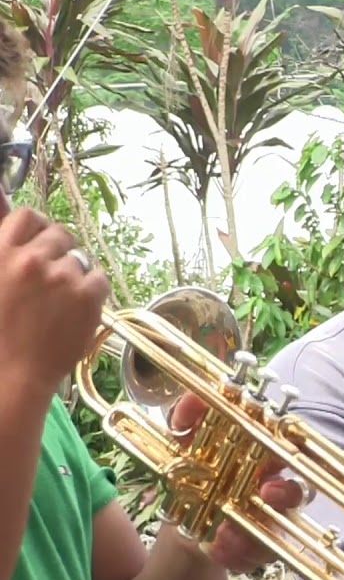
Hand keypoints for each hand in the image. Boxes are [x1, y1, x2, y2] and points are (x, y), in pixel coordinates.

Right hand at [0, 207, 109, 394]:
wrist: (8, 376)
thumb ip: (3, 253)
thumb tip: (4, 203)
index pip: (28, 216)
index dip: (37, 229)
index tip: (38, 244)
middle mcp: (30, 260)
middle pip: (60, 234)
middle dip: (58, 252)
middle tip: (52, 277)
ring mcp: (61, 277)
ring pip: (80, 259)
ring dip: (74, 274)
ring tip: (59, 301)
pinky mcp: (87, 296)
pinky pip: (99, 278)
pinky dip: (92, 290)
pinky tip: (76, 309)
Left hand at [168, 392, 305, 573]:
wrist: (180, 511)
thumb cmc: (195, 466)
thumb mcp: (185, 438)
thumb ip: (188, 416)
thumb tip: (192, 400)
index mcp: (266, 455)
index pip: (293, 449)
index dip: (293, 449)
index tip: (279, 447)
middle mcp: (275, 485)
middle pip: (299, 490)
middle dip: (288, 494)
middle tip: (269, 493)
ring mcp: (269, 517)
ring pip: (281, 528)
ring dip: (257, 533)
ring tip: (225, 535)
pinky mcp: (257, 545)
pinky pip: (259, 554)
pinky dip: (238, 554)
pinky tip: (216, 549)